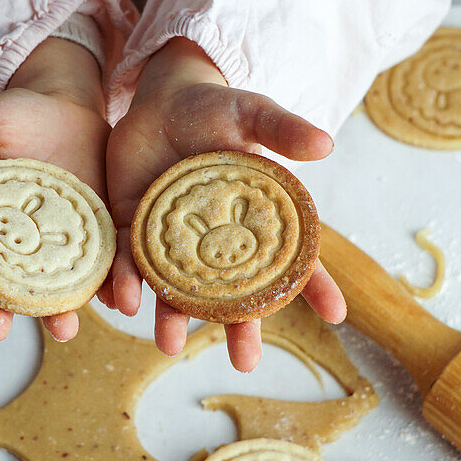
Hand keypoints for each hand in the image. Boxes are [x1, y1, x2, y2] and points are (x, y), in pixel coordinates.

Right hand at [0, 37, 108, 343]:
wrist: (73, 106)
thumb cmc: (23, 113)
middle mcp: (16, 242)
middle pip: (1, 284)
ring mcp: (56, 244)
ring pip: (51, 287)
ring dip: (55, 313)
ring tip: (63, 330)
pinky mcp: (95, 238)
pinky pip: (99, 268)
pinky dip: (106, 287)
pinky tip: (112, 302)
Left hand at [104, 37, 345, 370]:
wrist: (158, 98)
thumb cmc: (216, 108)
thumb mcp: (251, 112)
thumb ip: (283, 129)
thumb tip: (327, 143)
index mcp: (257, 220)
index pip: (294, 258)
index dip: (317, 286)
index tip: (337, 316)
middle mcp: (218, 241)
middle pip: (234, 293)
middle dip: (240, 327)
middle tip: (246, 362)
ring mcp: (174, 241)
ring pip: (178, 289)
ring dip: (173, 317)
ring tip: (169, 345)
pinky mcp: (132, 229)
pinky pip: (128, 262)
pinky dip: (125, 282)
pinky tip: (122, 302)